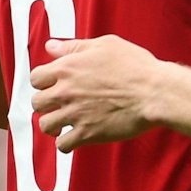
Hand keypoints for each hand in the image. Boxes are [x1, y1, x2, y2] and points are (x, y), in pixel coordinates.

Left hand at [29, 36, 166, 151]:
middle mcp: (66, 91)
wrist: (154, 92)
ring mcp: (75, 114)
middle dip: (46, 103)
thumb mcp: (105, 45)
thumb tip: (51, 47)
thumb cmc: (135, 67)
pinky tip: (74, 138)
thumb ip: (74, 46)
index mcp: (67, 68)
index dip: (43, 81)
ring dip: (53, 124)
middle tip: (58, 104)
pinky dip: (66, 144)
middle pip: (37, 102)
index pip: (36, 78)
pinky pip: (63, 145)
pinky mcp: (87, 133)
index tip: (52, 85)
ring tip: (63, 123)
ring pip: (46, 125)